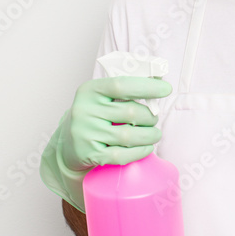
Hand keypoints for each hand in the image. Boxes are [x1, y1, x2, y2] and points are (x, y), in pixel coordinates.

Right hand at [39, 75, 172, 210]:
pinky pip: (122, 155)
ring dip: (149, 135)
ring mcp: (86, 134)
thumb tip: (159, 80)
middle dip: (150, 117)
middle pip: (131, 112)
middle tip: (154, 119)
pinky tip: (147, 147)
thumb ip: (127, 88)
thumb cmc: (96, 115)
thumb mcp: (102, 97)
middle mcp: (85, 111)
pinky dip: (140, 152)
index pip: (121, 85)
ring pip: (129, 136)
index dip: (147, 86)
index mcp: (90, 91)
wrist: (69, 144)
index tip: (166, 89)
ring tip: (154, 134)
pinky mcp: (90, 155)